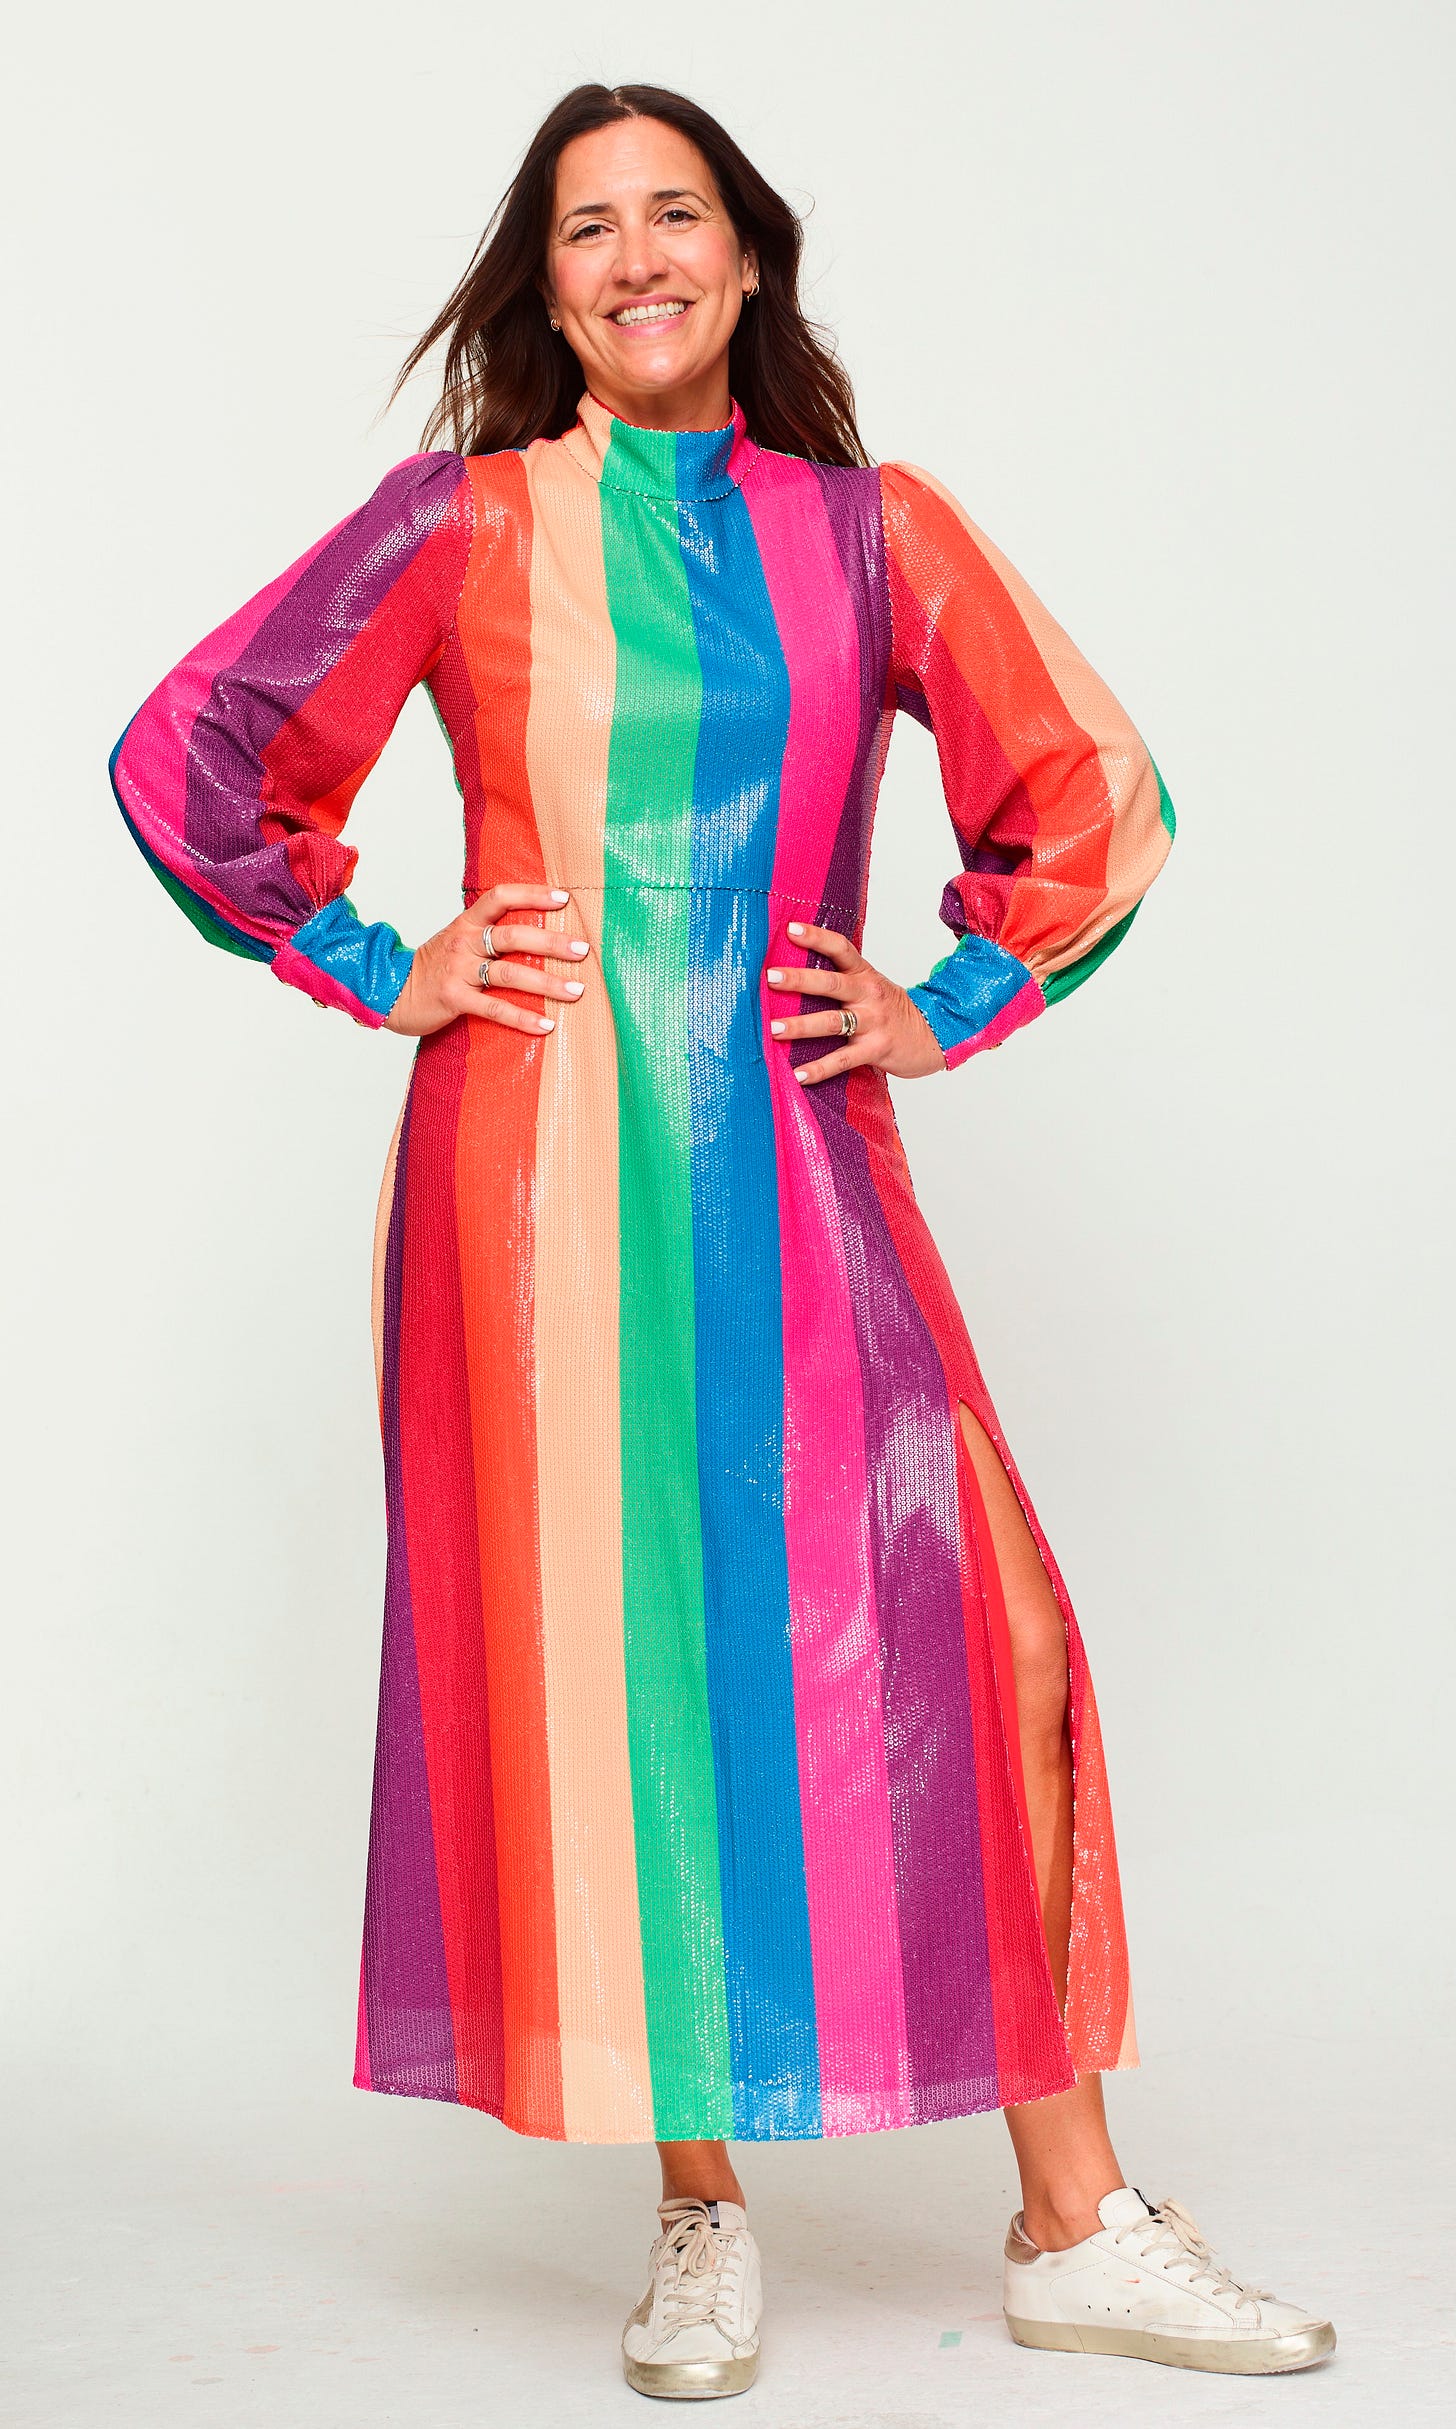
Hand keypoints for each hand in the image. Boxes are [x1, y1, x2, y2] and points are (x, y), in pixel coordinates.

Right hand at [384, 883, 591, 1037]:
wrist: (387, 991)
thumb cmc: (431, 968)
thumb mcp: (456, 941)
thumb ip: (486, 935)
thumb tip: (534, 934)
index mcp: (465, 923)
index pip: (501, 897)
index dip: (532, 893)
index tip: (564, 897)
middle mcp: (464, 942)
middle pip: (514, 935)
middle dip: (553, 942)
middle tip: (583, 949)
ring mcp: (458, 971)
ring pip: (511, 973)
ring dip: (548, 982)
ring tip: (576, 990)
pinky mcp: (454, 999)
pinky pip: (495, 1008)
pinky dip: (523, 1018)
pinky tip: (546, 1025)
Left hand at [765, 919, 944, 1084]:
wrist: (933, 1036)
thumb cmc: (891, 1010)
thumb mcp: (870, 986)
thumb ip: (841, 980)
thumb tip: (793, 975)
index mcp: (865, 974)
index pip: (841, 948)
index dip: (817, 937)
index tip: (791, 929)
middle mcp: (868, 995)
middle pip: (831, 983)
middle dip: (799, 980)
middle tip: (770, 978)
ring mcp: (872, 1022)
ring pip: (831, 1022)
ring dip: (800, 1026)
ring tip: (773, 1029)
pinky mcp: (875, 1049)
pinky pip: (842, 1060)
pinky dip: (819, 1069)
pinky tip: (798, 1075)